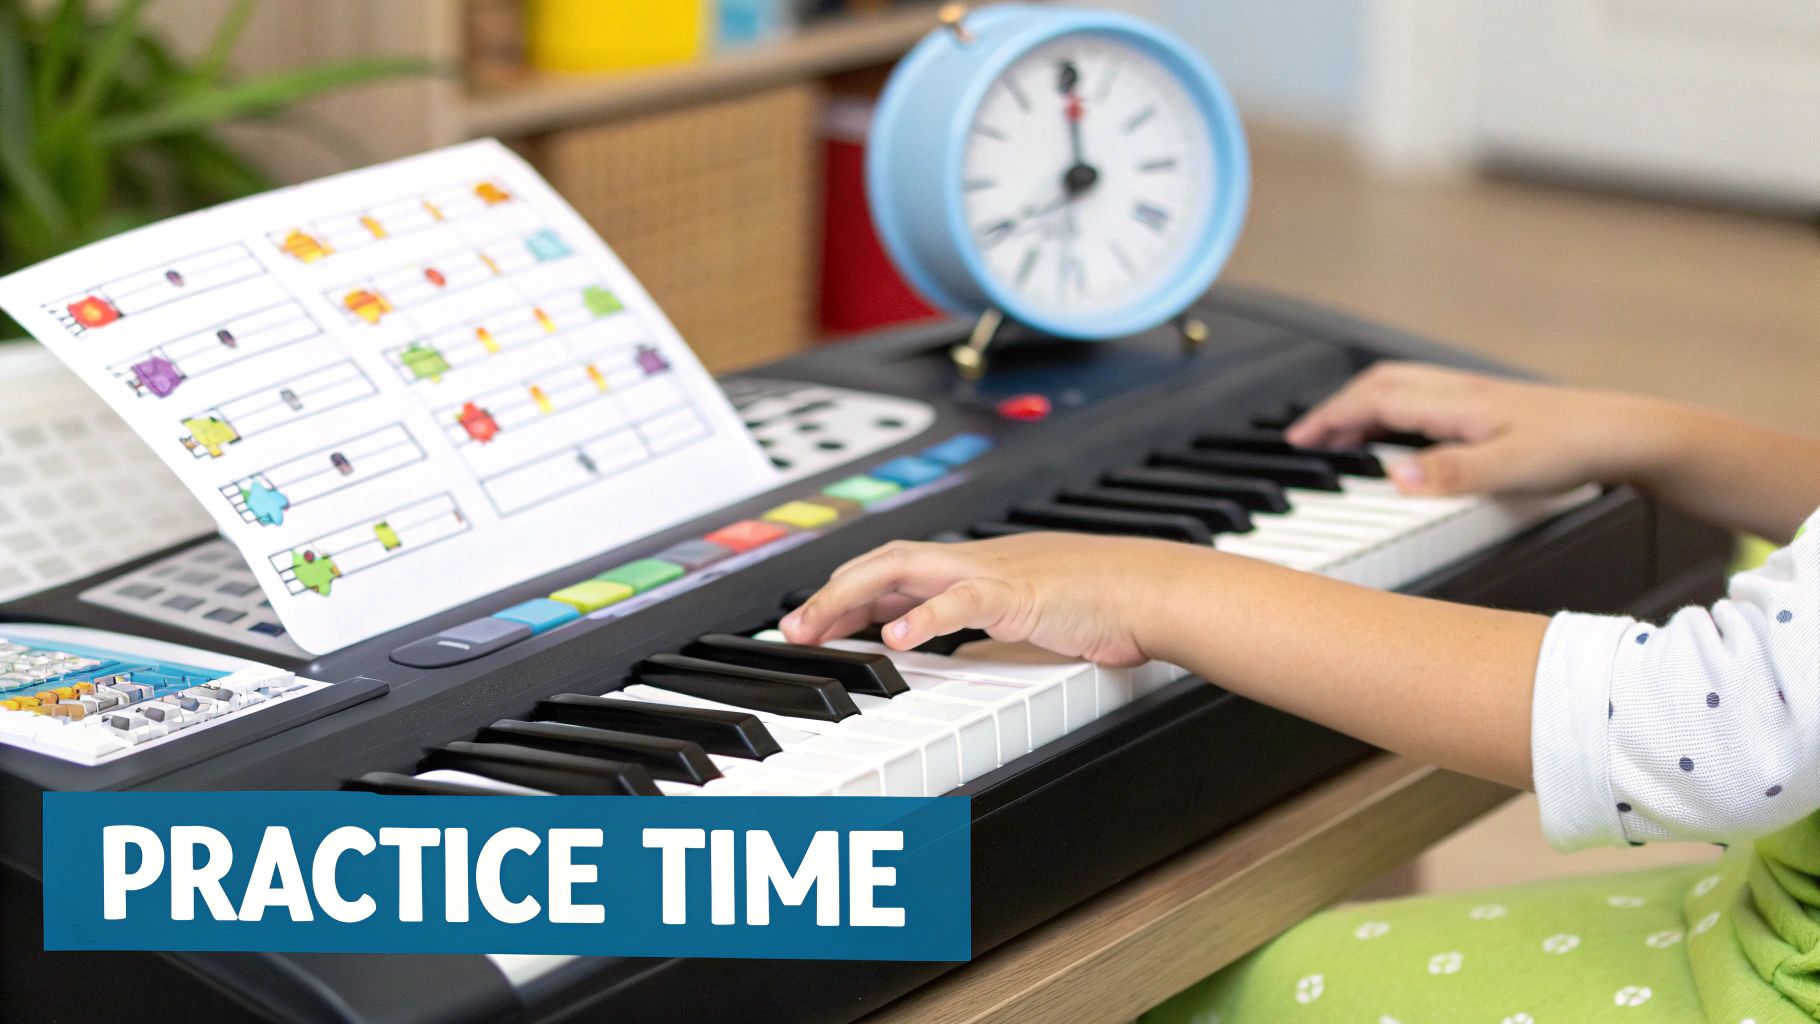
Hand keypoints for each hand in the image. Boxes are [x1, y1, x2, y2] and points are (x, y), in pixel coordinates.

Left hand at [779, 533, 1183, 665]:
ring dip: (851, 598)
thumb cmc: (1103, 607)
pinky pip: (960, 600)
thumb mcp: (1026, 624)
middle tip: (790, 631)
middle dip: (830, 595)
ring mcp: (992, 573)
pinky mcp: (1017, 593)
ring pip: (903, 570)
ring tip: (815, 629)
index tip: (810, 624)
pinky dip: (922, 617)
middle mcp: (973, 562)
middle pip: (882, 565)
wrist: (1153, 591)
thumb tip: (954, 662)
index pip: (892, 574)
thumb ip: (985, 636)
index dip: (845, 595)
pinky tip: (891, 638)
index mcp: (973, 568)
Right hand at [1285, 362, 1677, 496]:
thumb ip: (1450, 475)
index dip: (1330, 418)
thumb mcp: (1512, 470)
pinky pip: (1425, 397)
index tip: (1298, 439)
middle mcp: (1461, 392)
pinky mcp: (1493, 405)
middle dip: (1336, 408)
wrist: (1630, 433)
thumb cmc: (1577, 448)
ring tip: (1342, 433)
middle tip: (1307, 436)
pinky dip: (1394, 410)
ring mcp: (1476, 396)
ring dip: (1363, 406)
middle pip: (1381, 385)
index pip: (1374, 399)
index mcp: (1456, 404)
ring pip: (1402, 387)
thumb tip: (1393, 478)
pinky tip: (1403, 434)